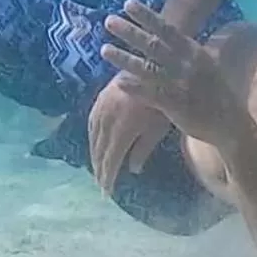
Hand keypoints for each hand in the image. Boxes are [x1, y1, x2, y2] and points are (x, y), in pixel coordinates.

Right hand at [87, 79, 173, 195]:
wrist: (155, 63)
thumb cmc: (165, 96)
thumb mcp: (159, 126)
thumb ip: (144, 148)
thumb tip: (132, 169)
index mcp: (124, 128)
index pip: (112, 158)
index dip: (108, 177)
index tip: (107, 193)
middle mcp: (109, 118)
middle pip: (100, 149)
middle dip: (100, 169)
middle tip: (101, 185)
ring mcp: (103, 107)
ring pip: (93, 136)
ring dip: (94, 154)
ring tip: (97, 168)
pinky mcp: (102, 97)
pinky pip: (92, 121)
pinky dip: (92, 136)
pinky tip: (94, 142)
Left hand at [101, 0, 253, 151]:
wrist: (231, 123)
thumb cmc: (216, 93)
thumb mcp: (206, 65)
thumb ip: (188, 52)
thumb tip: (172, 37)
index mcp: (194, 52)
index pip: (167, 29)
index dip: (147, 16)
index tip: (128, 4)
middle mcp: (186, 64)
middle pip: (153, 44)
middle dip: (129, 32)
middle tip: (108, 21)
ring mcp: (181, 84)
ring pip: (147, 68)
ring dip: (124, 58)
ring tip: (104, 49)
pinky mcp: (176, 105)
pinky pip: (151, 94)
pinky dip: (135, 88)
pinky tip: (119, 82)